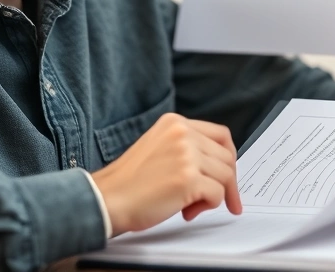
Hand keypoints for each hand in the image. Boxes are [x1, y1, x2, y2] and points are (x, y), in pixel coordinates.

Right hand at [91, 113, 242, 235]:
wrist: (106, 200)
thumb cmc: (128, 182)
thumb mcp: (158, 147)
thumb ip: (185, 147)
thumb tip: (216, 164)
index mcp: (175, 123)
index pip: (220, 135)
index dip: (228, 158)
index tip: (228, 176)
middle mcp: (182, 133)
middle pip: (227, 156)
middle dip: (227, 182)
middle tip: (216, 199)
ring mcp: (186, 155)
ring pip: (226, 176)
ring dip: (214, 196)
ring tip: (190, 206)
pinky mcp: (188, 179)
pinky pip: (218, 194)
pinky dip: (207, 207)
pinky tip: (187, 211)